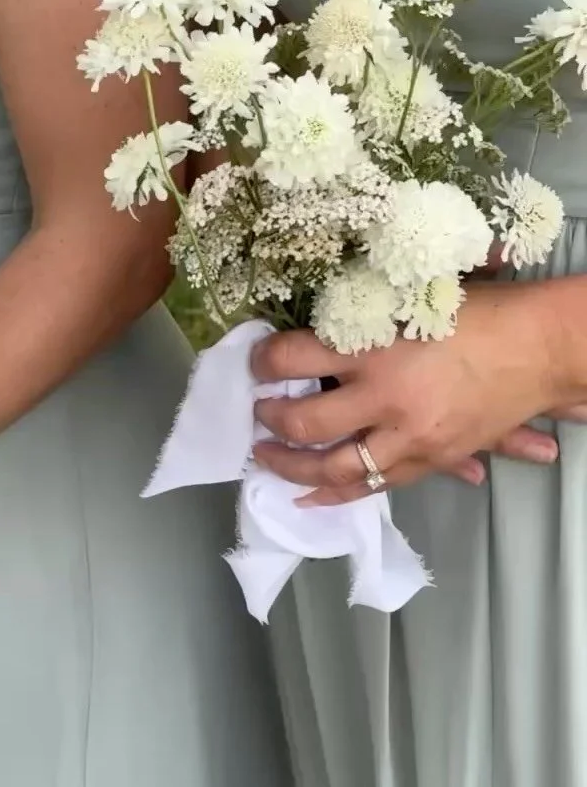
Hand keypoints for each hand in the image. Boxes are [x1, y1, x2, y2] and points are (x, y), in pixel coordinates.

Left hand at [251, 281, 575, 505]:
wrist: (540, 347)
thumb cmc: (477, 311)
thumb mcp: (409, 298)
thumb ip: (362, 318)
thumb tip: (312, 333)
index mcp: (376, 345)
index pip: (295, 358)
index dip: (264, 361)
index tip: (256, 362)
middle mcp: (386, 396)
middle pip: (306, 421)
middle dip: (270, 419)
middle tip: (257, 414)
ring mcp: (409, 436)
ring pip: (334, 467)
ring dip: (291, 466)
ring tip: (265, 458)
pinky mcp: (431, 459)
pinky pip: (375, 487)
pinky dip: (337, 495)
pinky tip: (309, 497)